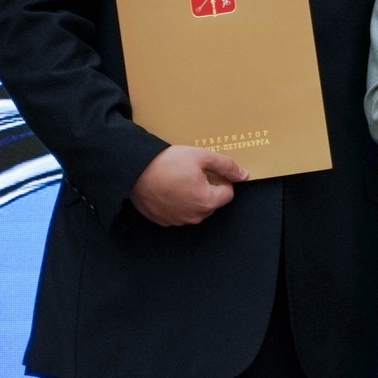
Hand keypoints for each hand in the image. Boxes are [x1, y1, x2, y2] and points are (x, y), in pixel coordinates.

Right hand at [130, 145, 247, 226]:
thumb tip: (243, 175)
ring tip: (178, 180)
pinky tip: (168, 189)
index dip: (220, 180)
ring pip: (195, 209)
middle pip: (212, 203)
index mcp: (208, 202)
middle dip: (207, 189)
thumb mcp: (202, 157)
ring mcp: (177, 221)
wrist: (134, 171)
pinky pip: (178, 213)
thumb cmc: (168, 163)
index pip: (227, 193)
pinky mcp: (163, 220)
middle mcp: (194, 216)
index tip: (208, 171)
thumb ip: (226, 166)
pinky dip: (177, 203)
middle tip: (192, 174)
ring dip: (192, 197)